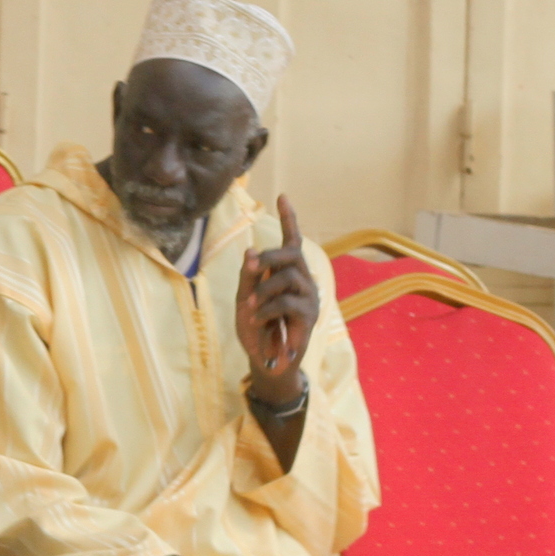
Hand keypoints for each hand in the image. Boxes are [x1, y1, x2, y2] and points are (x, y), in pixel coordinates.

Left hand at [236, 195, 317, 401]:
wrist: (265, 359)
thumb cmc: (256, 327)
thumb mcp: (245, 299)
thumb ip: (248, 277)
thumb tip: (250, 252)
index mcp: (287, 273)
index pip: (292, 241)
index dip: (289, 220)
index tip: (282, 196)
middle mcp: (303, 280)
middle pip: (292, 254)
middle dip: (269, 256)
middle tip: (251, 265)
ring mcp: (308, 297)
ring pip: (288, 277)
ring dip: (264, 290)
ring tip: (250, 307)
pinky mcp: (309, 316)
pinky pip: (288, 302)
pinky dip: (268, 308)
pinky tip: (257, 318)